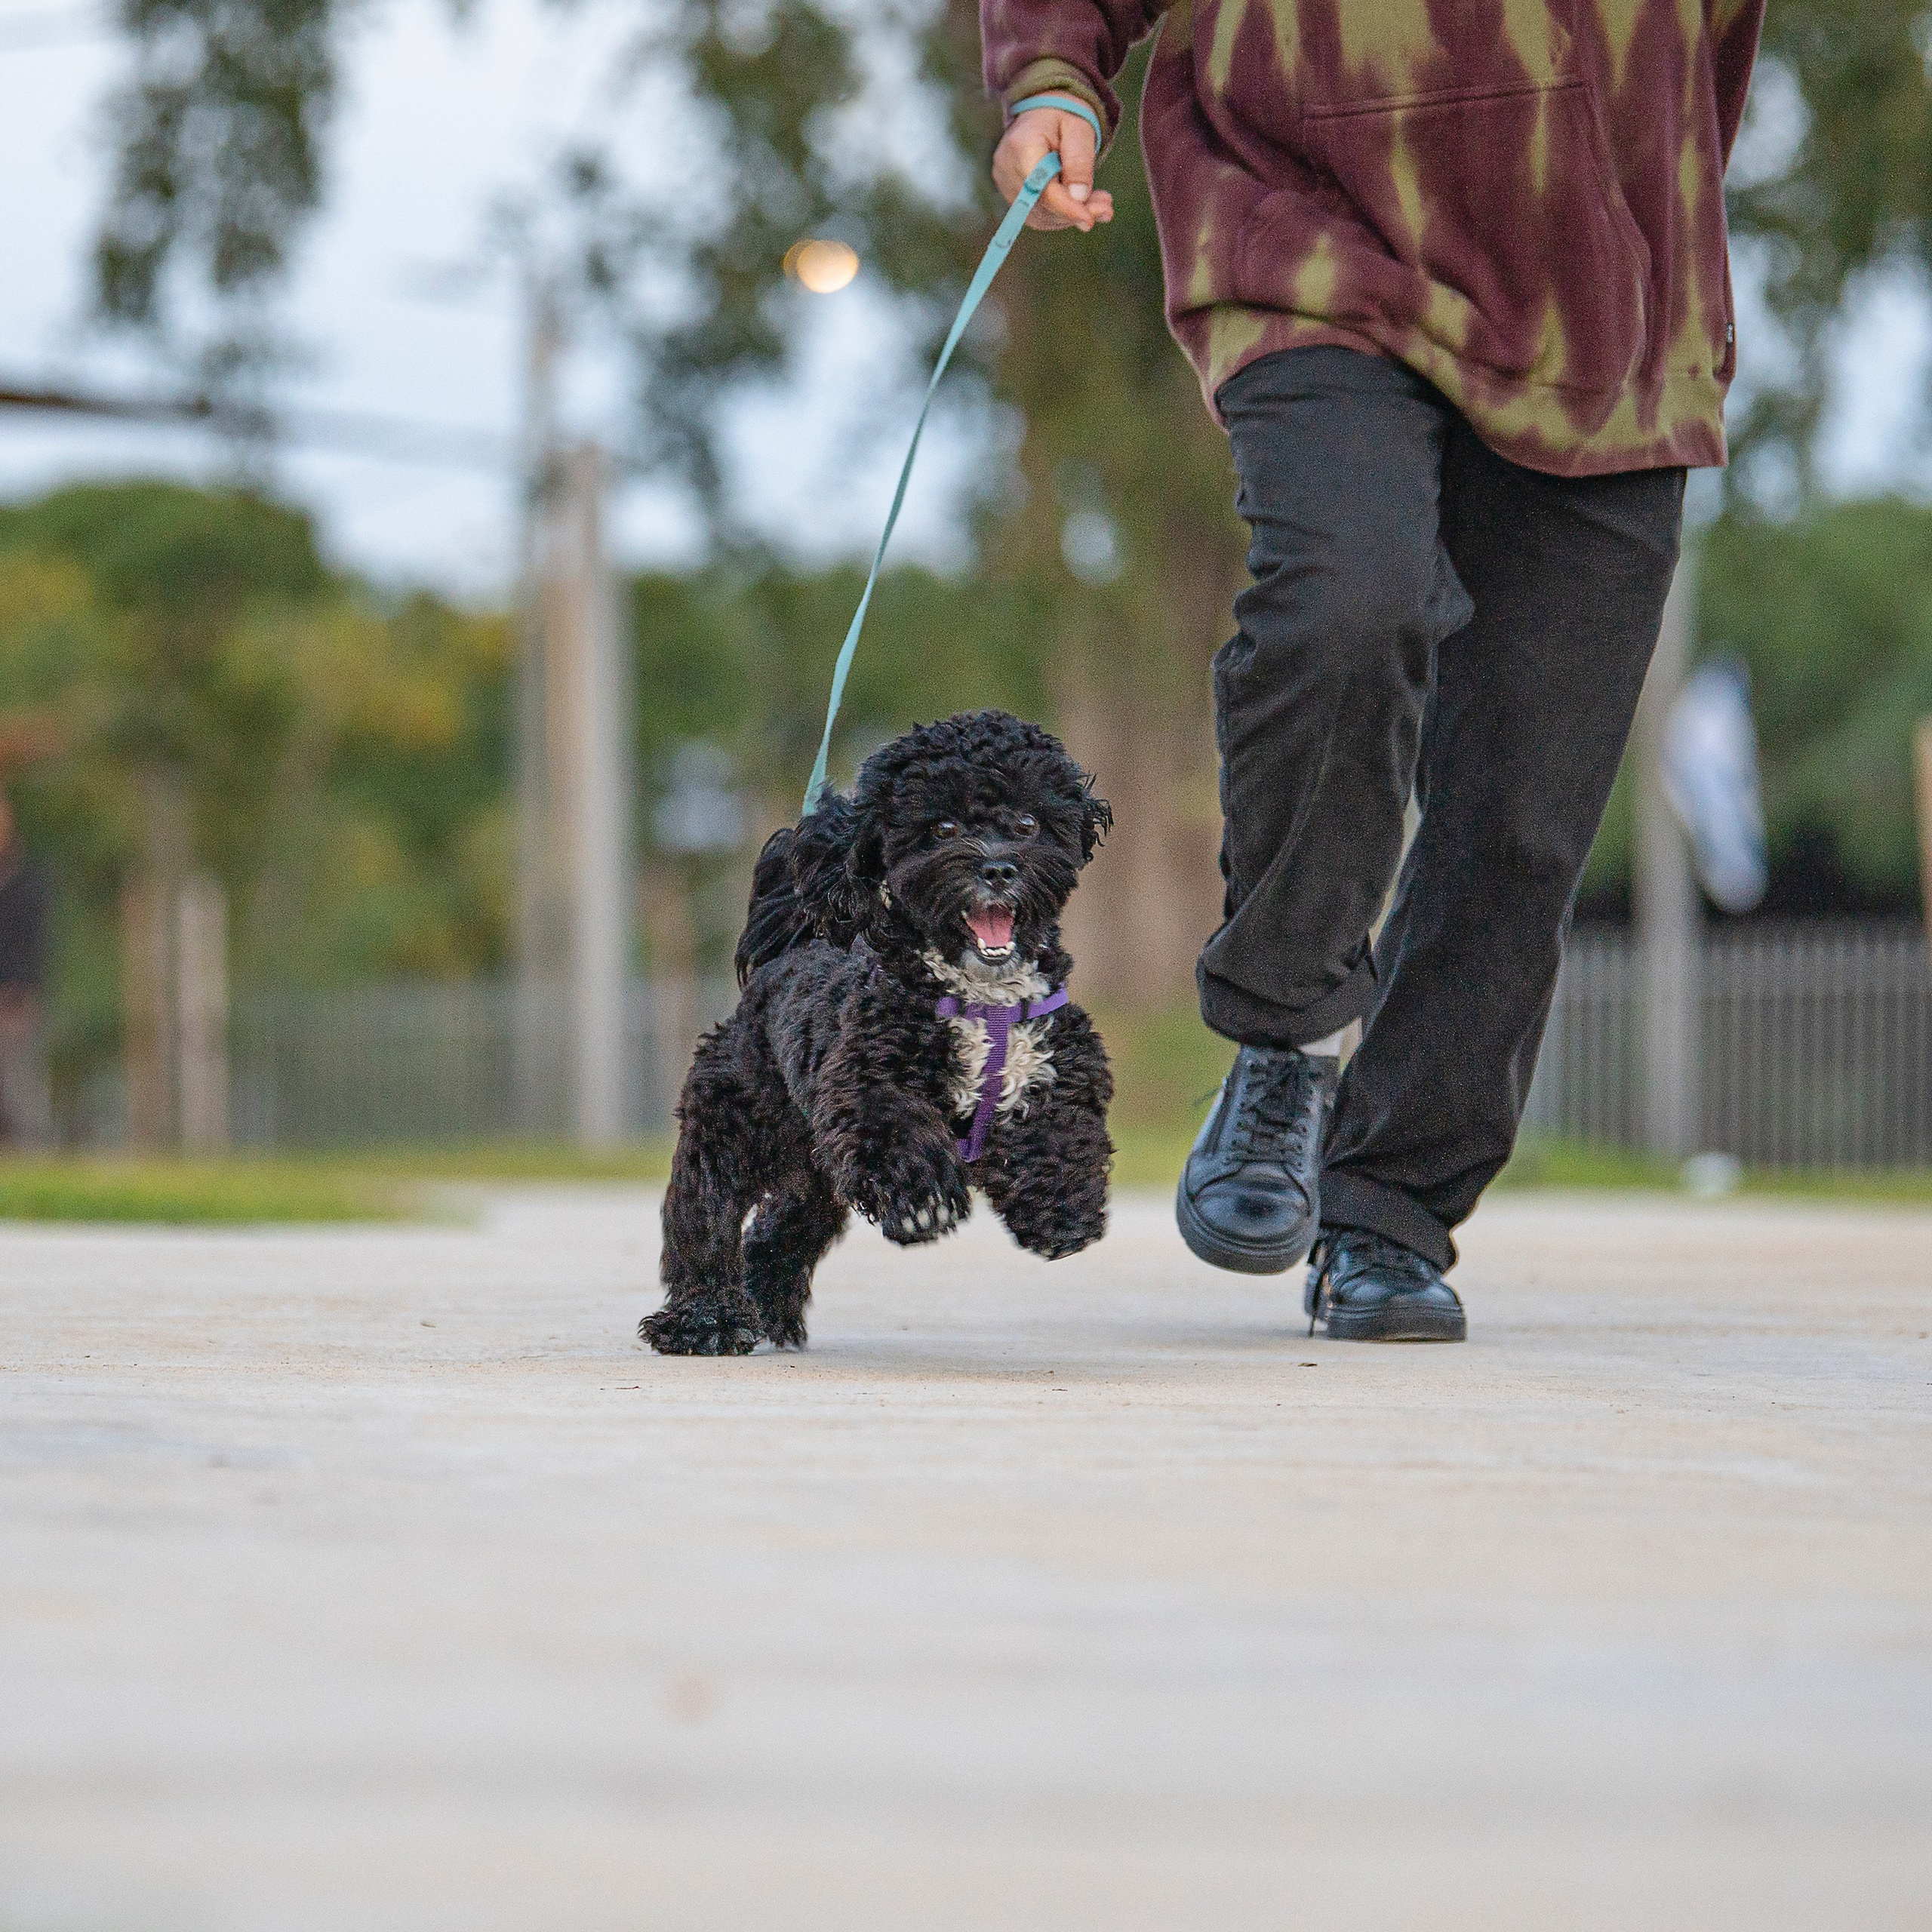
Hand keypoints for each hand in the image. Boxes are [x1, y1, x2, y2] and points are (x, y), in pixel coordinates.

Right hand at [992, 106, 1114, 232]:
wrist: (1044, 111)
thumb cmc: (1064, 114)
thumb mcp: (1079, 130)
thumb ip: (1079, 162)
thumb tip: (1078, 198)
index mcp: (1022, 146)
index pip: (1042, 189)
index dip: (1066, 208)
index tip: (1090, 220)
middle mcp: (1006, 166)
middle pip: (1041, 205)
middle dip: (1075, 211)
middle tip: (1106, 210)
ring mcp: (1005, 182)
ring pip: (1040, 215)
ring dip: (1071, 215)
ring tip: (1100, 204)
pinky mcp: (1011, 192)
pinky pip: (1037, 214)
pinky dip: (1062, 215)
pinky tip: (1081, 204)